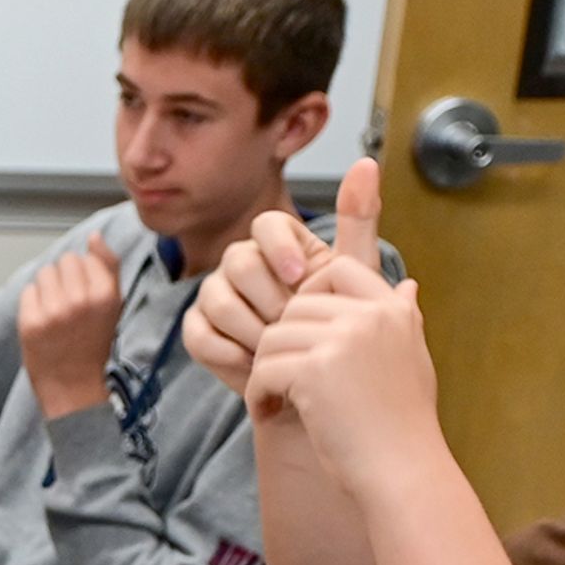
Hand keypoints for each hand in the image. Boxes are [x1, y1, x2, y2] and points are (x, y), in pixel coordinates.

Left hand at [14, 236, 123, 418]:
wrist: (74, 386)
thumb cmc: (94, 343)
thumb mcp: (113, 304)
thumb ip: (107, 266)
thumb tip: (94, 236)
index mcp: (105, 294)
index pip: (84, 257)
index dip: (83, 275)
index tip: (85, 296)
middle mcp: (80, 300)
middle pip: (63, 261)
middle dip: (64, 279)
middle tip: (70, 305)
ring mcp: (53, 312)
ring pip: (44, 273)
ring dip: (48, 289)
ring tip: (57, 312)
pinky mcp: (30, 322)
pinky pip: (27, 292)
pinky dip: (33, 304)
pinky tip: (44, 321)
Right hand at [188, 157, 380, 409]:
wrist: (319, 401)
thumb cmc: (340, 339)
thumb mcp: (358, 280)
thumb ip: (359, 222)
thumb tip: (366, 163)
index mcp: (282, 249)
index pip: (265, 224)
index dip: (277, 247)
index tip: (299, 277)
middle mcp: (246, 267)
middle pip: (237, 259)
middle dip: (266, 296)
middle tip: (291, 324)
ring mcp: (219, 299)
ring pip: (214, 295)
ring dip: (249, 327)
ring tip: (276, 350)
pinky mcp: (202, 333)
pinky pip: (197, 331)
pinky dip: (225, 350)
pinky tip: (251, 366)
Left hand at [244, 260, 438, 488]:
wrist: (403, 472)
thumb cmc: (403, 425)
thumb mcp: (412, 360)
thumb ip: (403, 319)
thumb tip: (407, 284)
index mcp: (393, 310)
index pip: (338, 269)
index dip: (311, 294)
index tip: (307, 336)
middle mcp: (370, 317)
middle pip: (296, 306)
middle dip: (282, 343)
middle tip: (281, 379)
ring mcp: (342, 340)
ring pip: (274, 337)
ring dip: (264, 370)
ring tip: (272, 400)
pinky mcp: (314, 370)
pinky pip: (263, 369)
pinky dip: (257, 394)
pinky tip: (267, 414)